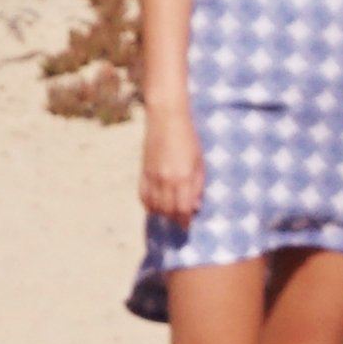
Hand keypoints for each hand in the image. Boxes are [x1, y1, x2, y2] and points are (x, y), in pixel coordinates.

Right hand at [140, 108, 204, 222]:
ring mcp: (152, 176)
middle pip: (168, 211)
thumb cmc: (189, 138)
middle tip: (181, 220)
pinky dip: (149, 205)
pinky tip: (156, 206)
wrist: (166, 118)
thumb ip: (198, 186)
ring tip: (170, 213)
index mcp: (183, 177)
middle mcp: (166, 180)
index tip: (188, 225)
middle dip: (175, 219)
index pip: (183, 209)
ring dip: (163, 214)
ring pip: (154, 206)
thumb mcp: (200, 162)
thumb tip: (196, 207)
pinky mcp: (143, 171)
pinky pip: (143, 196)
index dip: (186, 220)